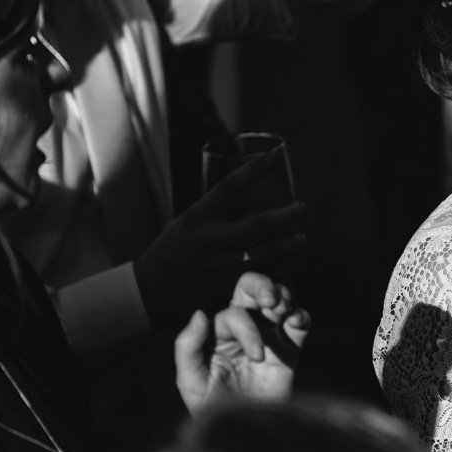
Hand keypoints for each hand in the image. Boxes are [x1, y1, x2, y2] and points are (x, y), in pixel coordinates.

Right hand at [133, 151, 307, 330]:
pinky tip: (294, 262)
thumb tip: (250, 195)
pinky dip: (285, 269)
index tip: (276, 155)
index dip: (256, 169)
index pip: (230, 186)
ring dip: (293, 244)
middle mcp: (212, 241)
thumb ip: (216, 212)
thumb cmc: (170, 253)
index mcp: (198, 218)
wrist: (149, 295)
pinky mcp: (229, 290)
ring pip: (270, 253)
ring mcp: (221, 268)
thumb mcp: (187, 223)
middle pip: (261, 224)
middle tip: (303, 208)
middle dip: (289, 215)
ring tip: (302, 238)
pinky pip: (267, 278)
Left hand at [173, 277, 309, 411]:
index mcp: (217, 334)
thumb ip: (188, 346)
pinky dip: (302, 316)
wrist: (242, 437)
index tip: (256, 354)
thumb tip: (200, 313)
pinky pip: (299, 323)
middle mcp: (242, 330)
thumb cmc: (211, 411)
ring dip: (283, 297)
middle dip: (263, 286)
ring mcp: (267, 337)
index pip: (233, 312)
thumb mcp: (190, 381)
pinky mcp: (289, 350)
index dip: (246, 326)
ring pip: (277, 300)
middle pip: (251, 290)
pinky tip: (297, 323)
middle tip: (271, 300)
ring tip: (282, 313)